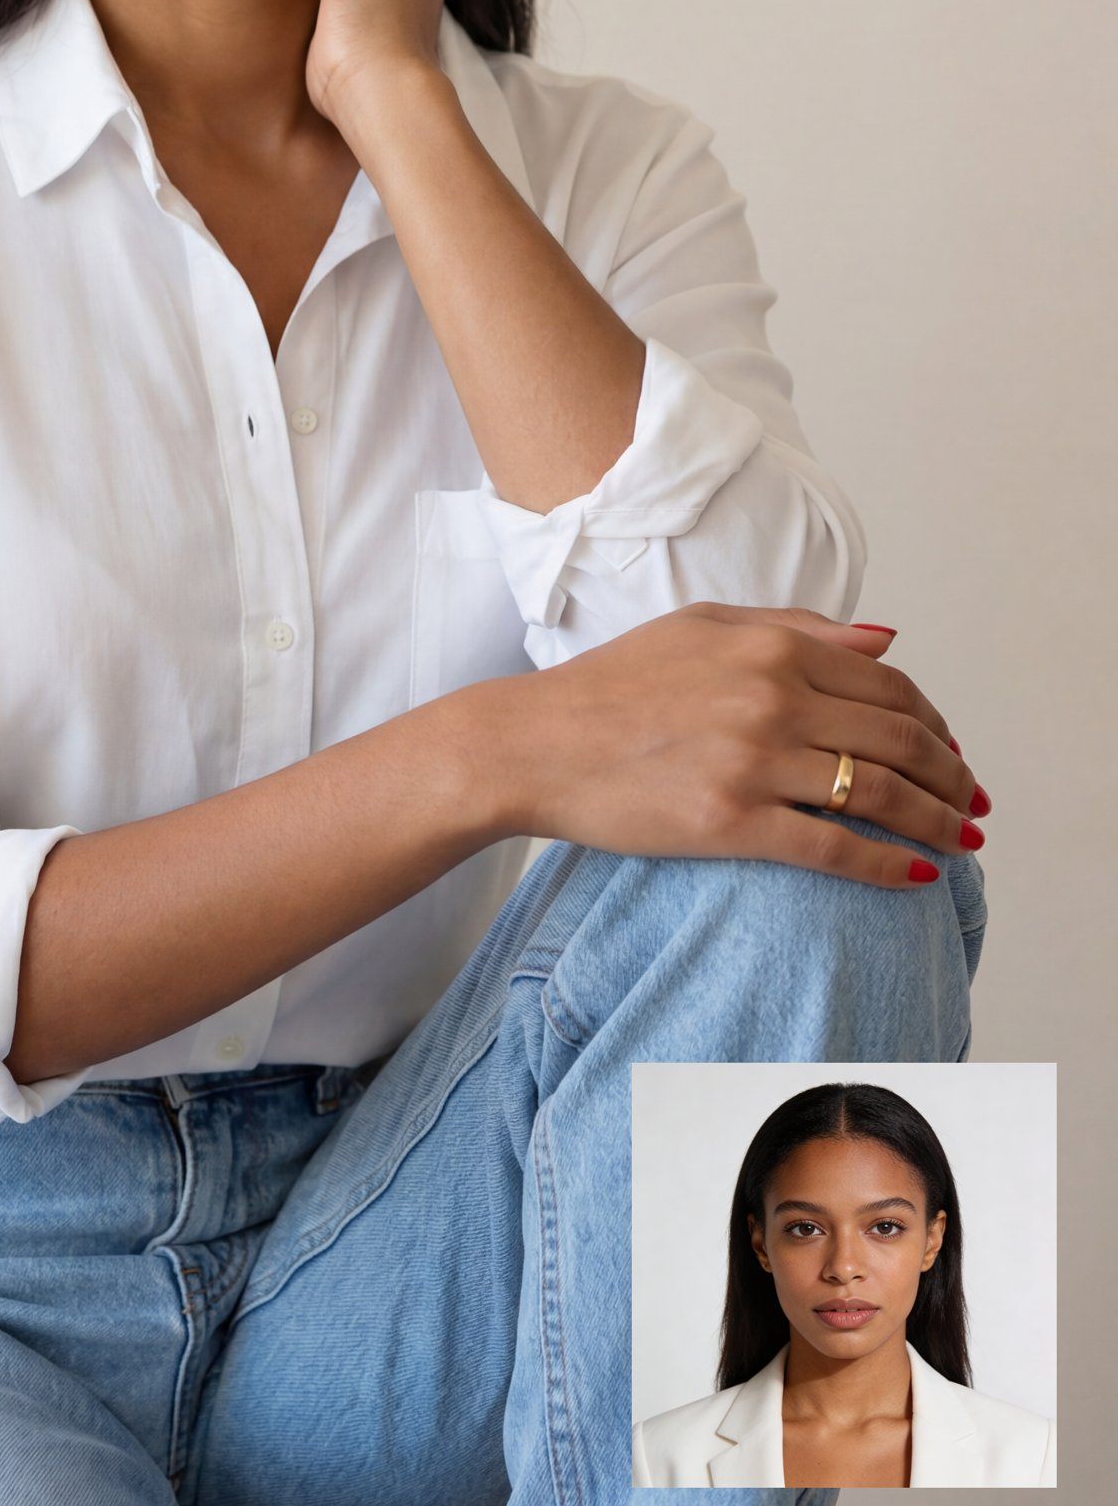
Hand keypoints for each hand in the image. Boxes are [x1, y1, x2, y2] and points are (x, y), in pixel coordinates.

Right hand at [472, 603, 988, 887]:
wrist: (535, 743)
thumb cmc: (611, 685)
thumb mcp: (703, 627)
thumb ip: (797, 628)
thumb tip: (885, 641)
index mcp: (770, 647)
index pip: (891, 688)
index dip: (937, 725)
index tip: (952, 753)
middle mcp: (773, 698)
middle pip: (901, 741)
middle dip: (952, 778)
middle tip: (971, 805)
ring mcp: (754, 761)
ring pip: (880, 795)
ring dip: (936, 823)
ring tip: (959, 843)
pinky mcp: (732, 822)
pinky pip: (835, 849)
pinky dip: (889, 867)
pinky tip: (916, 878)